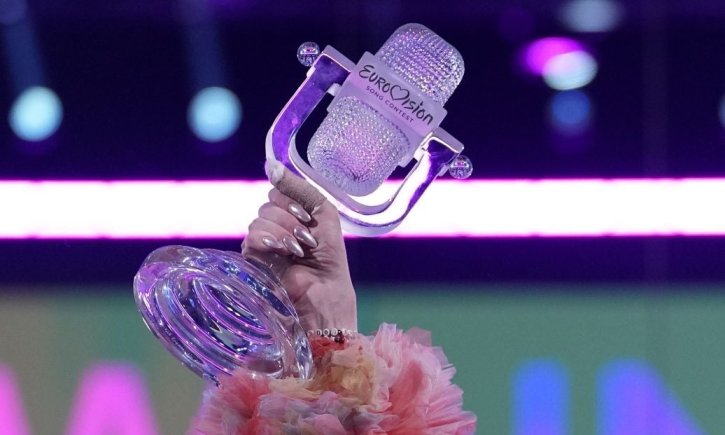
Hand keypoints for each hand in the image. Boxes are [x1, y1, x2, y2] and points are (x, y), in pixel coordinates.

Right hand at [241, 160, 356, 331]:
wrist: (325, 295)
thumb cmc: (330, 260)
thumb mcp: (322, 214)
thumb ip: (299, 188)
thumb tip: (270, 164)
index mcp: (293, 216)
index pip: (278, 191)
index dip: (292, 199)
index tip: (307, 217)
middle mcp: (275, 228)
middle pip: (268, 203)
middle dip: (291, 218)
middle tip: (306, 240)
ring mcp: (262, 245)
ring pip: (260, 219)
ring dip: (284, 232)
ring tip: (298, 251)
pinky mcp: (252, 261)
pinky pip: (251, 237)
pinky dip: (270, 241)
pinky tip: (283, 254)